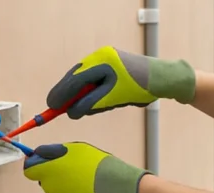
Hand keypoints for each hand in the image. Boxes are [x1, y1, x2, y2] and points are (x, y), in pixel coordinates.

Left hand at [23, 143, 147, 192]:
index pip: (29, 170)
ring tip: (86, 185)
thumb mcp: (75, 149)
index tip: (47, 163)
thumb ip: (52, 152)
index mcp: (47, 171)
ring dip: (66, 190)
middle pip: (45, 183)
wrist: (116, 187)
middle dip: (55, 178)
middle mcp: (48, 189)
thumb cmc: (97, 164)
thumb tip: (39, 155)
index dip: (37, 166)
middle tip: (75, 172)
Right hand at [48, 46, 196, 118]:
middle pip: (76, 79)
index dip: (60, 93)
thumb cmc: (140, 88)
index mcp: (100, 62)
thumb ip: (90, 104)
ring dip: (82, 96)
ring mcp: (106, 61)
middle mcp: (101, 58)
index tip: (50, 106)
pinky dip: (92, 93)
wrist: (163, 78)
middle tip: (56, 108)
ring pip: (85, 81)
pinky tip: (97, 103)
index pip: (74, 79)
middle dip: (68, 95)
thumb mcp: (112, 99)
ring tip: (80, 109)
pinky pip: (95, 81)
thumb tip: (70, 112)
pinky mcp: (112, 67)